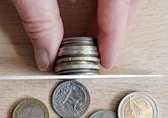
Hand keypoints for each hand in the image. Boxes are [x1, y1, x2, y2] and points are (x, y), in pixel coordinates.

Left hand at [13, 0, 139, 70]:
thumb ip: (39, 20)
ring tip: (95, 36)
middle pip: (128, 0)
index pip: (120, 3)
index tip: (107, 60)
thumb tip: (46, 56)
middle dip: (118, 29)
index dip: (115, 36)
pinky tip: (95, 12)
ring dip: (114, 15)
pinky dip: (107, 3)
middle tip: (100, 53)